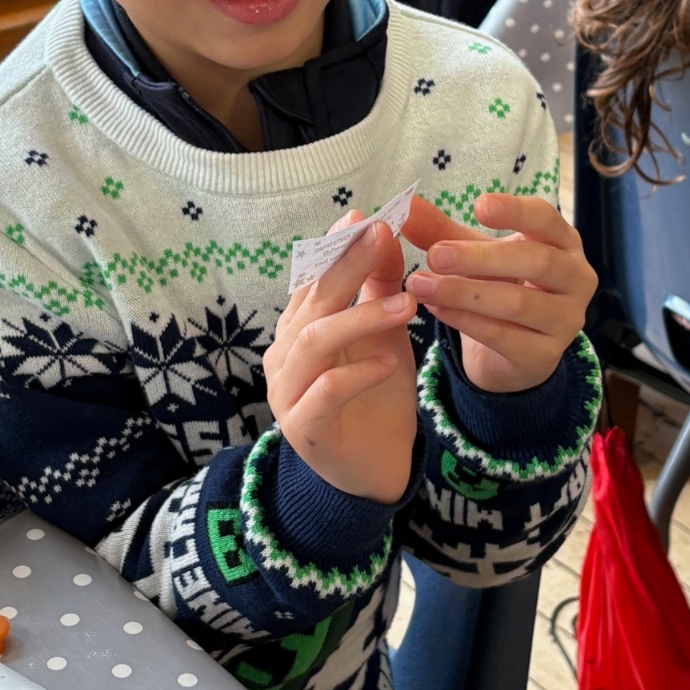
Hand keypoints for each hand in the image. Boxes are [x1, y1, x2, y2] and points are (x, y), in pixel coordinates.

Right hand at [264, 212, 417, 502]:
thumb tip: (386, 231)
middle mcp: (285, 355)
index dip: (335, 246)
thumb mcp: (385, 334)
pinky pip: (326, 392)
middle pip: (312, 301)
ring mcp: (288, 391)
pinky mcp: (304, 428)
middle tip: (383, 238)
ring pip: (314, 342)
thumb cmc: (375, 396)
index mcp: (299, 327)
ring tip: (405, 305)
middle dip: (347, 267)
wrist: (373, 471)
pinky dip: (358, 374)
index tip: (364, 217)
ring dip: (359, 318)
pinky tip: (389, 363)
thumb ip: (380, 287)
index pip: (312, 277)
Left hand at [404, 194, 596, 393]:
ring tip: (420, 284)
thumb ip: (442, 231)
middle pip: (536, 261)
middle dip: (481, 258)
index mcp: (563, 242)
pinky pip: (504, 336)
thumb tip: (407, 206)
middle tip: (434, 255)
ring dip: (464, 292)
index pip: (546, 219)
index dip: (515, 211)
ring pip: (518, 303)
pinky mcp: (545, 355)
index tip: (478, 205)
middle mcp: (576, 278)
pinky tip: (435, 309)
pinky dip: (466, 321)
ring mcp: (566, 320)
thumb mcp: (472, 255)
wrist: (510, 352)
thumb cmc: (499, 286)